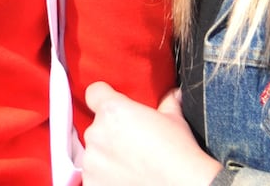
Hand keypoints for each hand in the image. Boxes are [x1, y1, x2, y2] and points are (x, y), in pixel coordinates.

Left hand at [81, 82, 219, 185]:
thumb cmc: (178, 155)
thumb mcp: (175, 120)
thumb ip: (165, 102)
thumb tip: (172, 95)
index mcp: (112, 111)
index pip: (95, 92)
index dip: (104, 97)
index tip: (111, 106)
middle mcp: (97, 133)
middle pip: (97, 126)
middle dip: (110, 133)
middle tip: (132, 143)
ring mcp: (92, 160)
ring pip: (94, 152)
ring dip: (106, 156)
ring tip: (131, 163)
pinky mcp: (91, 182)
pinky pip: (93, 174)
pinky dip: (104, 176)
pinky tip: (125, 177)